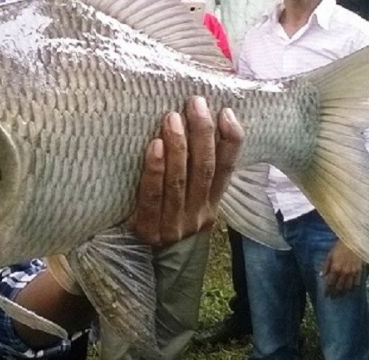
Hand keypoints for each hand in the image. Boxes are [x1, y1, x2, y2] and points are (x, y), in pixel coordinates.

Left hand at [131, 97, 243, 247]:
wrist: (138, 266)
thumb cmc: (162, 222)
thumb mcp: (185, 204)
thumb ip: (193, 176)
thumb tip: (196, 127)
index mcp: (211, 206)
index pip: (227, 170)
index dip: (230, 141)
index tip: (226, 113)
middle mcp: (197, 216)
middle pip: (204, 169)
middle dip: (202, 132)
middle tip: (195, 103)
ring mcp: (174, 225)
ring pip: (181, 179)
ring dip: (179, 145)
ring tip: (173, 117)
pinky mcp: (148, 230)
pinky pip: (153, 195)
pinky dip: (155, 169)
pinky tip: (155, 146)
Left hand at [321, 241, 362, 297]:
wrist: (353, 242)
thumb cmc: (339, 247)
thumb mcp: (330, 255)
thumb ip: (325, 266)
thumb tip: (321, 275)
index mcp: (335, 268)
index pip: (330, 283)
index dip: (328, 290)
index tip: (326, 295)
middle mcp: (344, 272)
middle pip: (339, 287)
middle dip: (335, 294)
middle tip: (333, 298)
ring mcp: (353, 272)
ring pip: (348, 286)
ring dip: (344, 292)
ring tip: (341, 296)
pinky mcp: (360, 271)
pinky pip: (357, 282)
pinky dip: (354, 287)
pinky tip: (351, 290)